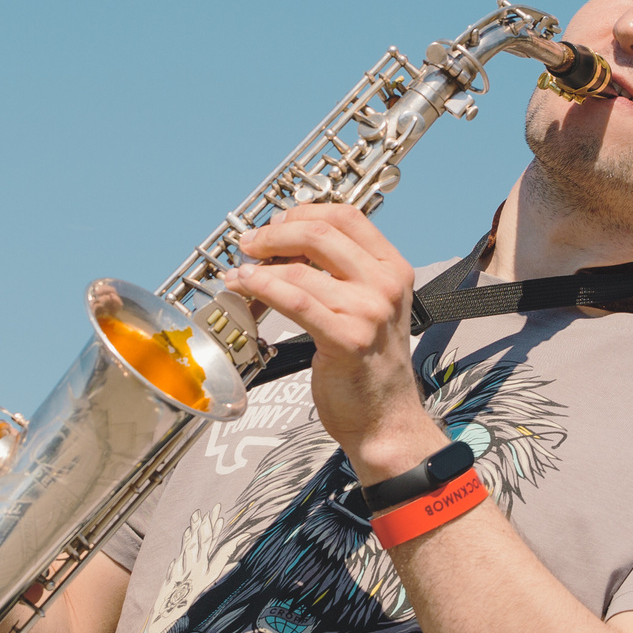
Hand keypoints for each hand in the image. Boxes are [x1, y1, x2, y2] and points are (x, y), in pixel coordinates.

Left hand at [226, 205, 444, 481]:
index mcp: (393, 269)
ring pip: (299, 268)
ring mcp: (368, 311)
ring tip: (239, 272)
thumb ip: (344, 274)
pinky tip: (243, 286)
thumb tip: (289, 244)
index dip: (304, 212)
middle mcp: (385, 285)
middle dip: (274, 233)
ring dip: (258, 265)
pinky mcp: (346, 338)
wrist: (386, 420)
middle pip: (320, 233)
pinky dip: (261, 287)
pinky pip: (294, 300)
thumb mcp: (371, 307)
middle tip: (248, 242)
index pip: (347, 216)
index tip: (276, 221)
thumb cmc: (370, 367)